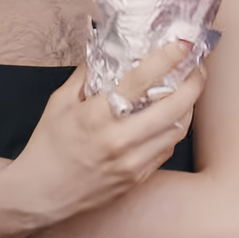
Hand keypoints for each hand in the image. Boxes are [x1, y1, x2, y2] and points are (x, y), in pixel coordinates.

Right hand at [11, 41, 204, 223]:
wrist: (41, 194)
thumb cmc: (48, 144)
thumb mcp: (59, 102)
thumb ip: (86, 74)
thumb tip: (109, 50)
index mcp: (96, 115)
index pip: (139, 81)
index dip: (166, 59)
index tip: (182, 44)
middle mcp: (118, 139)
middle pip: (172, 107)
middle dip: (193, 83)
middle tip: (197, 66)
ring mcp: (131, 162)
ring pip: (177, 129)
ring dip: (188, 105)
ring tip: (188, 88)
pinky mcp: (137, 178)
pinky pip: (167, 148)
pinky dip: (174, 128)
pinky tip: (172, 116)